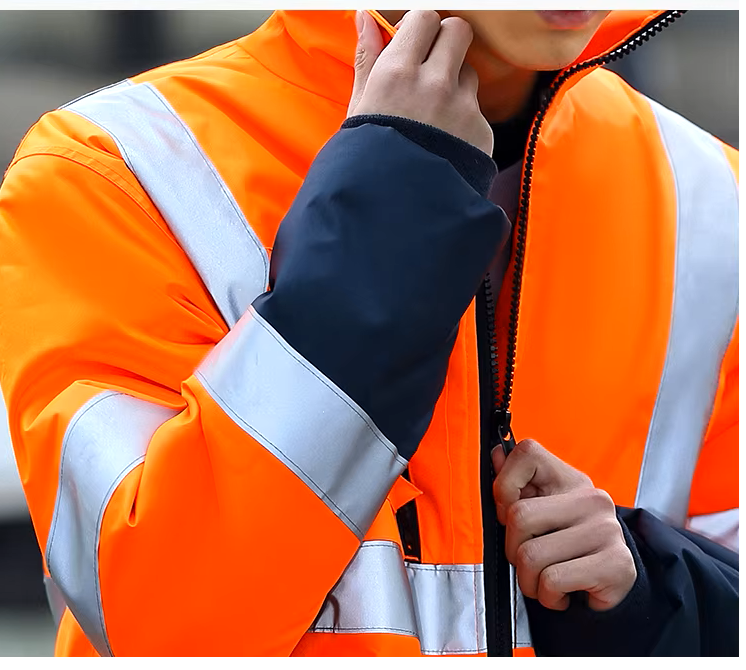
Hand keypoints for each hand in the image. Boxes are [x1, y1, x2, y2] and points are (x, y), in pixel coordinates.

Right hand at [348, 10, 493, 155]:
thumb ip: (366, 59)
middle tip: (430, 65)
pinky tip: (443, 143)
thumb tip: (365, 17)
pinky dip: (462, 120)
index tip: (412, 43)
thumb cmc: (368, 161)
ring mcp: (462, 108)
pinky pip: (476, 110)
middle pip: (458, 30)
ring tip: (432, 116)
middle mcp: (434, 84)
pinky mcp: (481, 131)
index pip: (425, 17)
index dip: (420, 27)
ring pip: (469, 72)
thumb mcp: (358, 109)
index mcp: (397, 73)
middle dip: (445, 41)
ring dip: (454, 83)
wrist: (398, 212)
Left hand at [492, 439, 636, 611]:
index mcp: (570, 480)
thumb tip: (496, 454)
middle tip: (529, 561)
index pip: (527, 453)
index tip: (510, 513)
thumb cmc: (568, 547)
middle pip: (518, 516)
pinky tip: (563, 593)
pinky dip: (548, 597)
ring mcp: (606, 530)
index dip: (505, 485)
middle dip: (512, 549)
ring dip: (528, 581)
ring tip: (546, 580)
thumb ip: (517, 485)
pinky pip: (552, 581)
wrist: (611, 585)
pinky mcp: (616, 564)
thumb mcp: (543, 512)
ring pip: (531, 556)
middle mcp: (592, 500)